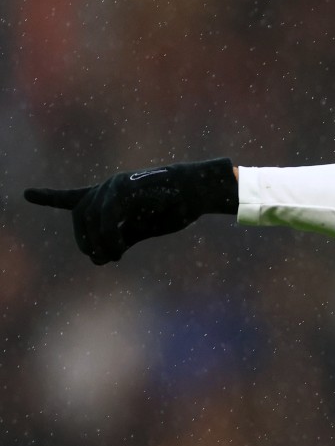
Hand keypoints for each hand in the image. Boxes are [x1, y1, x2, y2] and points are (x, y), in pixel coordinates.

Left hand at [25, 158, 238, 264]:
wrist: (196, 190)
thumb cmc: (173, 208)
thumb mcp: (141, 227)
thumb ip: (118, 240)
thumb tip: (97, 259)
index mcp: (109, 194)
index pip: (72, 197)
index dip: (49, 197)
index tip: (27, 194)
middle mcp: (107, 187)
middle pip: (81, 216)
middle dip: (86, 241)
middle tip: (102, 259)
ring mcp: (114, 186)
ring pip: (92, 219)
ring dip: (100, 243)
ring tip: (114, 256)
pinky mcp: (125, 190)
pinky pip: (107, 217)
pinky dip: (108, 238)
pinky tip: (116, 251)